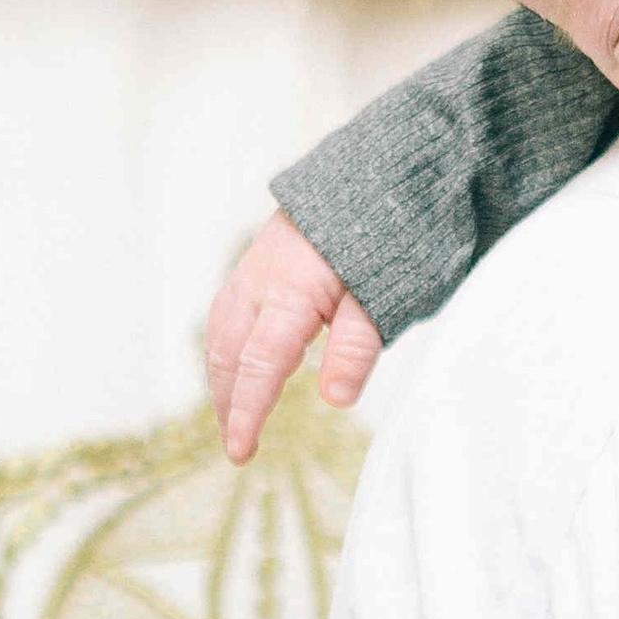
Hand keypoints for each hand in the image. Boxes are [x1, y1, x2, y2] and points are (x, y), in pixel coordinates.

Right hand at [207, 210, 382, 463]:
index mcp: (290, 292)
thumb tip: (334, 399)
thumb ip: (358, 348)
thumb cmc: (395, 230)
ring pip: (223, 329)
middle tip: (237, 445)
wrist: (389, 165)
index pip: (259, 367)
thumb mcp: (388, 294)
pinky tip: (241, 358)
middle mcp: (261, 278)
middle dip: (229, 402)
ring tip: (234, 412)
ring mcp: (257, 264)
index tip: (241, 452)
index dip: (248, 414)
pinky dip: (228, 342)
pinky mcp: (263, 255)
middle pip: (230, 352)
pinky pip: (230, 307)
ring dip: (223, 375)